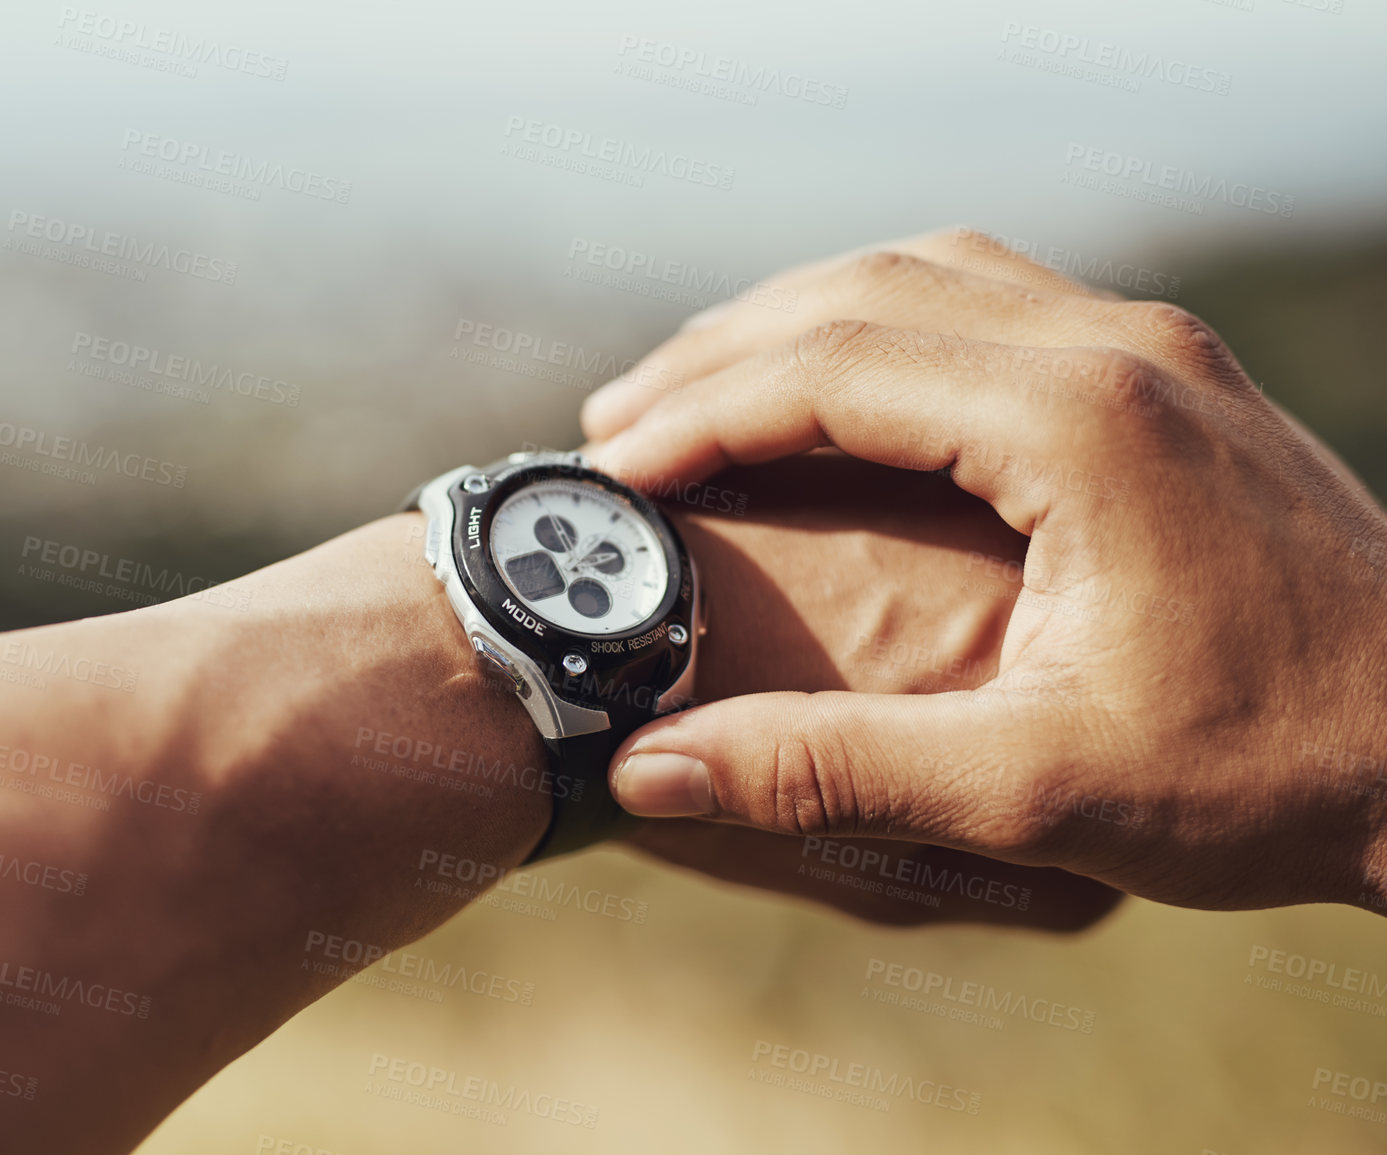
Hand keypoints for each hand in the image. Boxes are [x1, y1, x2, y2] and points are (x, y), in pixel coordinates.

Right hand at [586, 227, 1386, 912]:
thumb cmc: (1272, 774)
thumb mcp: (1039, 792)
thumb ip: (834, 773)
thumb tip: (650, 775)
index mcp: (1080, 423)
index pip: (832, 367)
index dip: (697, 416)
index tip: (606, 473)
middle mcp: (1116, 348)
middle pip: (863, 292)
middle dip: (719, 354)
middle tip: (613, 428)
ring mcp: (1150, 346)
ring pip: (923, 272)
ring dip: (793, 321)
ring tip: (693, 393)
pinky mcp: (1165, 371)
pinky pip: (984, 296)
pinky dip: (876, 322)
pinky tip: (834, 385)